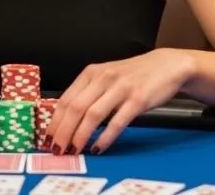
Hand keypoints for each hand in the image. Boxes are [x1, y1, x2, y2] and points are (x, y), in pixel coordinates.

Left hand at [45, 49, 194, 154]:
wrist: (166, 65)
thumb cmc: (134, 74)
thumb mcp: (107, 76)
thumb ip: (89, 92)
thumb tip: (68, 118)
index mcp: (92, 73)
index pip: (66, 99)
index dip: (55, 121)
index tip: (48, 138)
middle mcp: (104, 78)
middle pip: (76, 108)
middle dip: (63, 131)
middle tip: (57, 149)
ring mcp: (121, 88)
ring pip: (93, 114)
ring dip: (80, 135)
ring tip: (74, 150)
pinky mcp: (138, 99)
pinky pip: (117, 121)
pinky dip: (106, 136)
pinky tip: (99, 147)